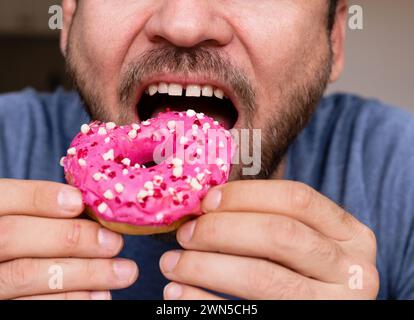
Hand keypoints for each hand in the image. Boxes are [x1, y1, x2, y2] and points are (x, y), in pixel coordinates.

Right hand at [0, 179, 137, 299]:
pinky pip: (32, 306)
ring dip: (84, 273)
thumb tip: (92, 206)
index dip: (40, 198)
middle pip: (14, 236)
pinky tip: (100, 294)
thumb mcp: (23, 217)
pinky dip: (72, 299)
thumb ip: (45, 211)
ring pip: (26, 274)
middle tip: (114, 242)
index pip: (4, 197)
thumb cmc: (25, 237)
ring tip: (123, 271)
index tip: (78, 202)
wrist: (7, 271)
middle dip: (71, 236)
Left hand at [160, 180, 378, 299]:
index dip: (246, 195)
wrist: (318, 312)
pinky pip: (247, 316)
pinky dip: (204, 303)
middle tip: (185, 233)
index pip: (297, 199)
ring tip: (172, 263)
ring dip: (204, 267)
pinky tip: (178, 295)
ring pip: (261, 278)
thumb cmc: (302, 271)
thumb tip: (207, 204)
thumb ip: (270, 219)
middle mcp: (353, 270)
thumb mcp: (303, 242)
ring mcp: (334, 306)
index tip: (207, 201)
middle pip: (279, 235)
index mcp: (351, 236)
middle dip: (221, 230)